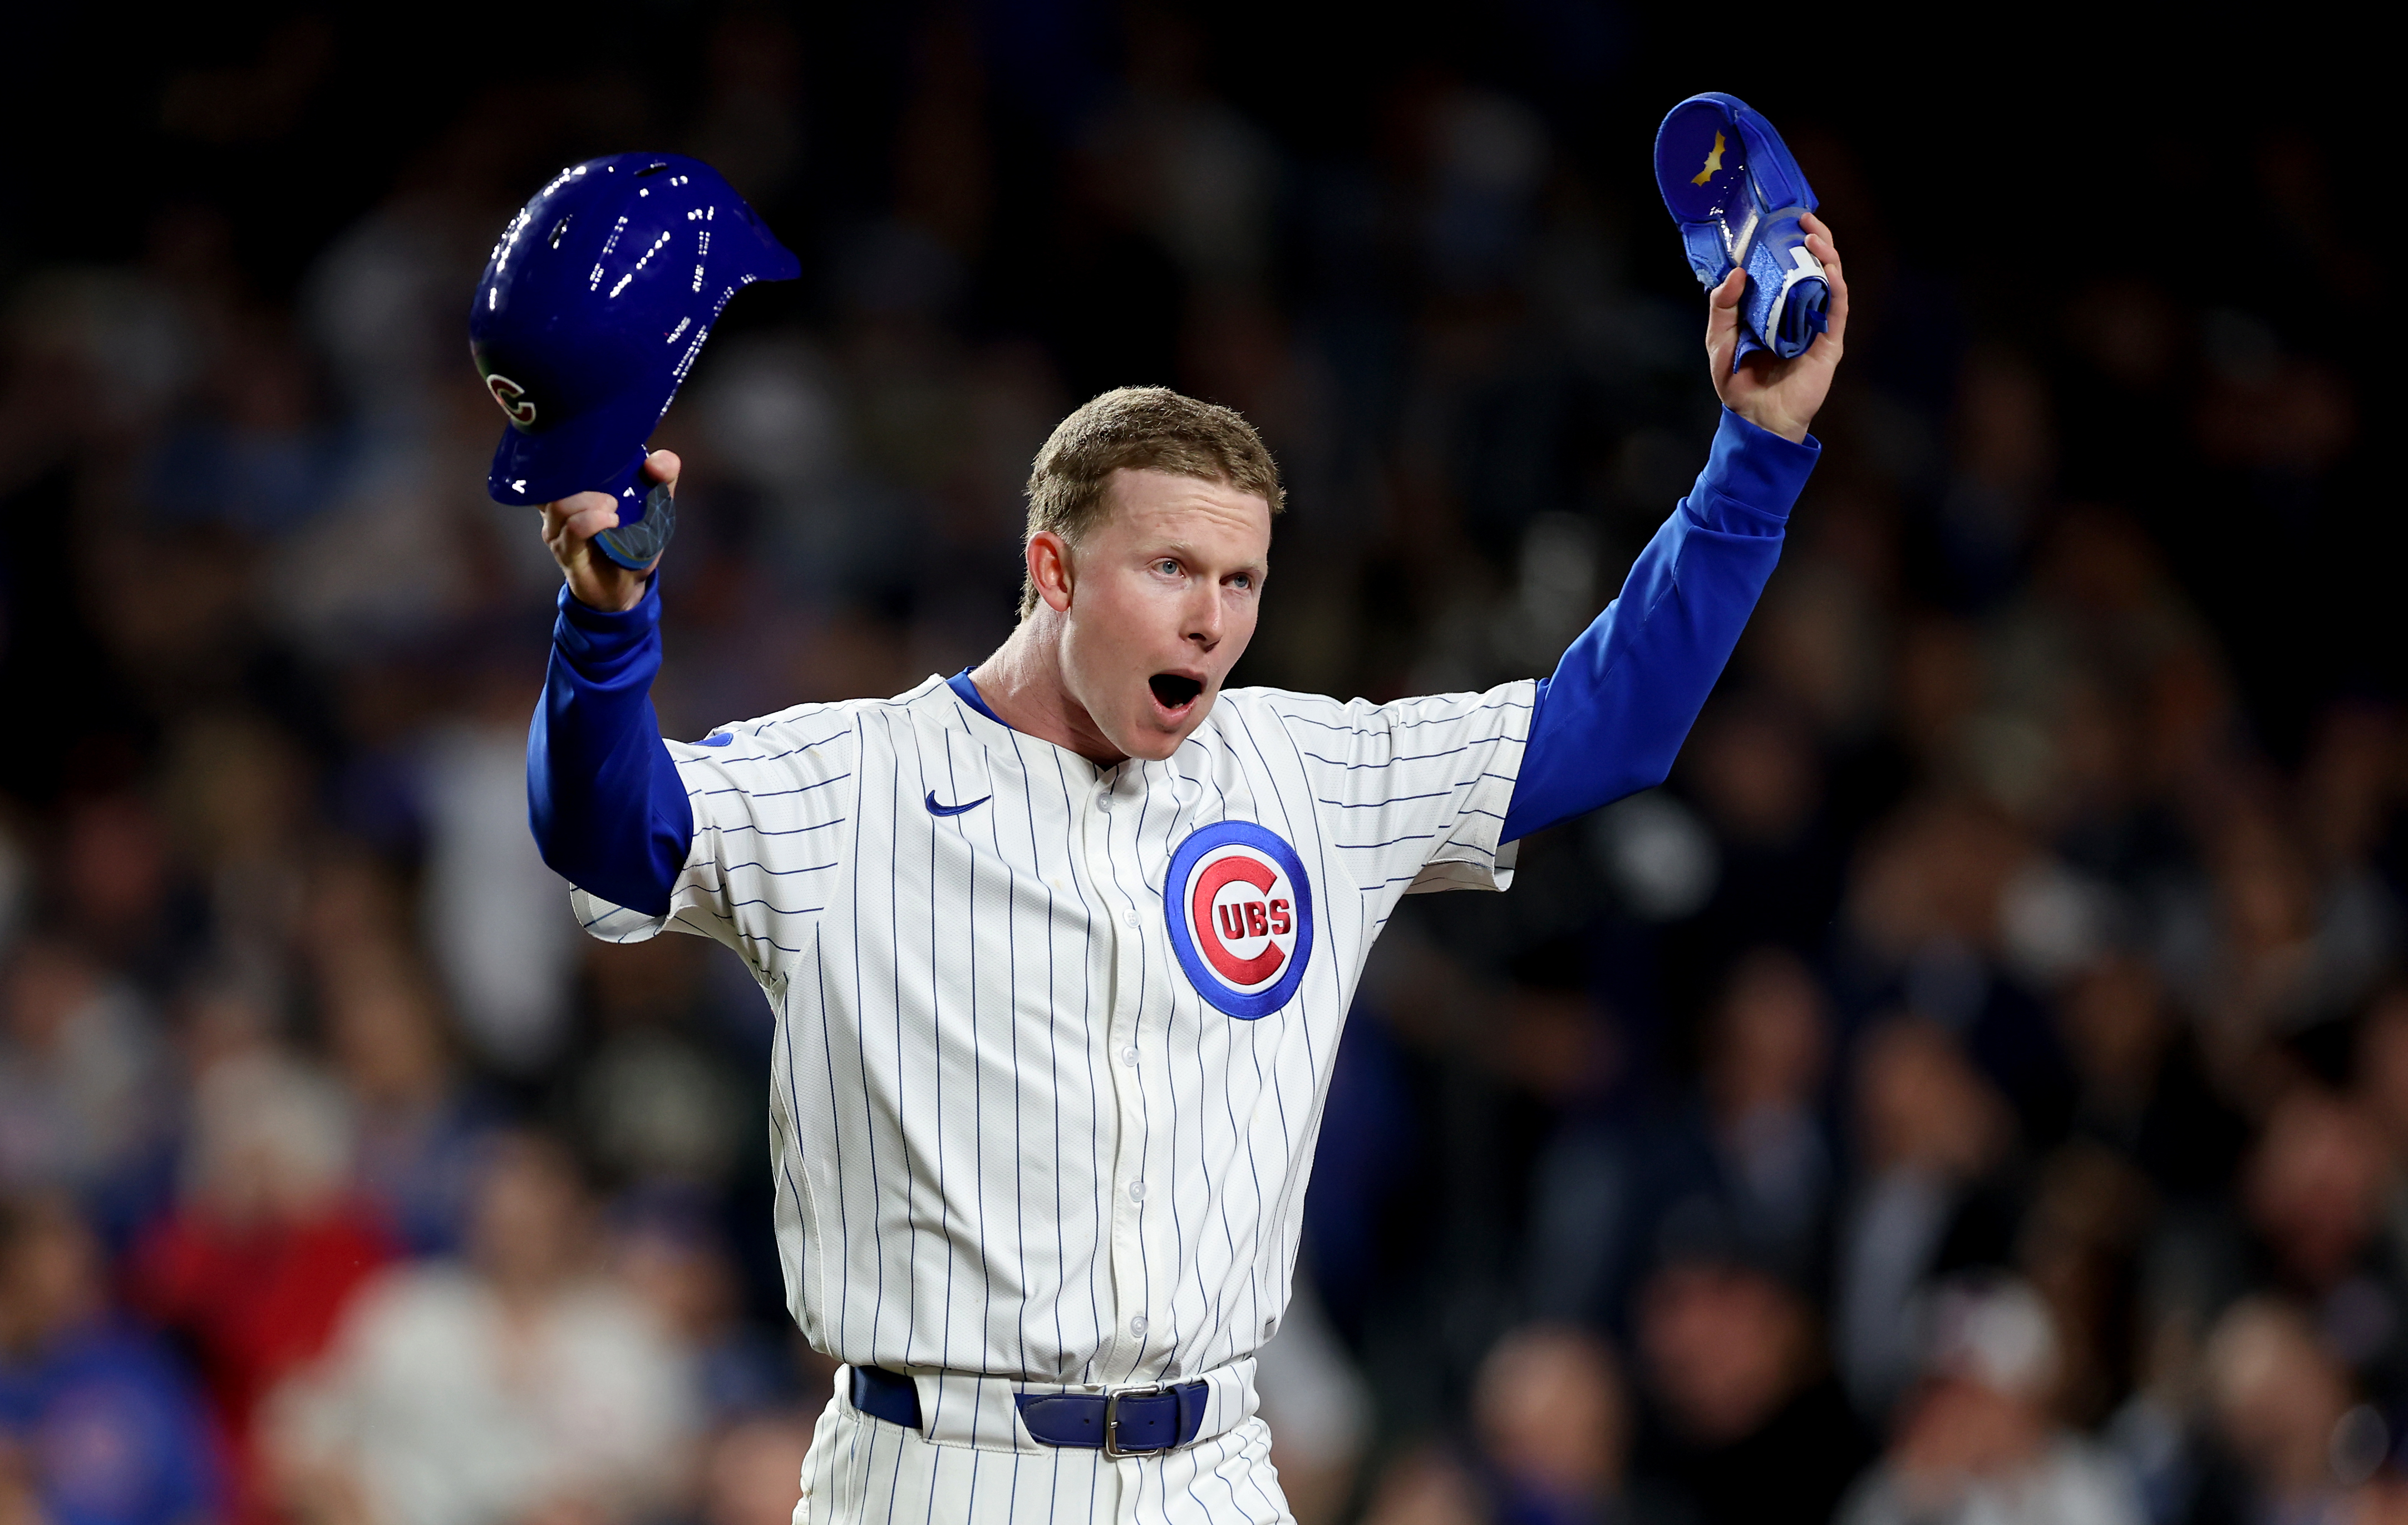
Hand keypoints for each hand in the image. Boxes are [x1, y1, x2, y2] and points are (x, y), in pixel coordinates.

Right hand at [539, 450, 676, 612]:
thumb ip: (663, 479)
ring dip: (591, 503)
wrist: (628, 587)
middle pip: (555, 480)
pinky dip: (593, 522)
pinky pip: (572, 530)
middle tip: (614, 498)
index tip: (602, 454)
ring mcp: (557, 530)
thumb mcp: (655, 506)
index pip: (560, 461)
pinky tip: (611, 524)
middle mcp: (558, 507)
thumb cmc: (635, 542)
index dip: (578, 453)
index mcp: (574, 489)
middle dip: (588, 483)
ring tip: (614, 513)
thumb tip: (657, 460)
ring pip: (560, 504)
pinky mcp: (565, 552)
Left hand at [1708, 213, 1846, 443]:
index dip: (1786, 242)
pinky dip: (1835, 284)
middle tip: (1804, 217)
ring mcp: (1816, 325)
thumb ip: (1723, 307)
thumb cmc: (1737, 382)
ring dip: (1826, 254)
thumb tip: (1737, 273)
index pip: (1786, 268)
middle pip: (1813, 266)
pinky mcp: (1830, 342)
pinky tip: (1828, 266)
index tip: (1780, 219)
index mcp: (1774, 308)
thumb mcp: (1720, 340)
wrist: (1756, 418)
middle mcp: (1798, 311)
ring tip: (1813, 235)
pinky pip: (1837, 307)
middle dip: (1813, 238)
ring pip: (1830, 280)